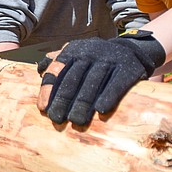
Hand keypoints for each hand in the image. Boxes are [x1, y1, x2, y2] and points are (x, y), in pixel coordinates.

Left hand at [38, 30, 165, 126]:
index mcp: (74, 50)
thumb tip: (38, 70)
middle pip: (73, 78)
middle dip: (63, 100)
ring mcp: (109, 60)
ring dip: (83, 103)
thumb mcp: (78, 53)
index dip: (49, 90)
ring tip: (76, 121)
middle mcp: (89, 53)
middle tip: (57, 119)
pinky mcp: (127, 69)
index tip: (43, 109)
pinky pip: (116, 84)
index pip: (57, 70)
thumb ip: (58, 61)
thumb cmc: (97, 58)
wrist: (132, 50)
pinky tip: (101, 110)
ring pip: (92, 83)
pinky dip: (108, 96)